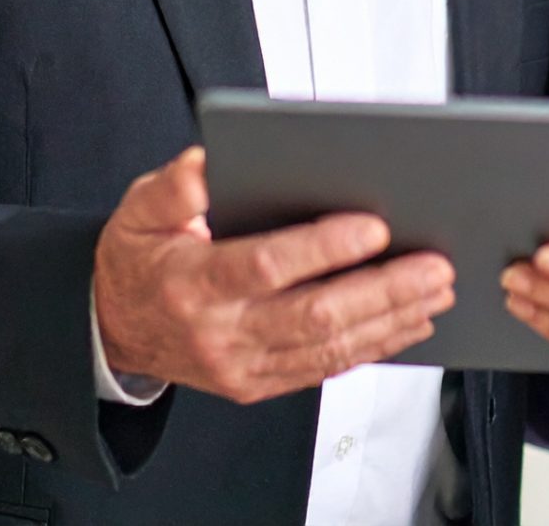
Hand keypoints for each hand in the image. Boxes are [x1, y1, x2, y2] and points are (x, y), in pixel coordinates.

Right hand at [93, 147, 454, 403]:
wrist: (113, 331)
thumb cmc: (137, 262)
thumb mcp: (138, 212)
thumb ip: (173, 188)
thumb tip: (207, 165)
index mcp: (192, 283)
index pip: (266, 266)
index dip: (323, 248)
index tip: (374, 226)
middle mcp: (220, 332)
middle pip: (314, 316)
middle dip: (382, 290)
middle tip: (433, 265)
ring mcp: (242, 366)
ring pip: (329, 348)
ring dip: (390, 320)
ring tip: (435, 290)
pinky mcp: (259, 384)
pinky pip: (325, 369)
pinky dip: (372, 347)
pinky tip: (407, 323)